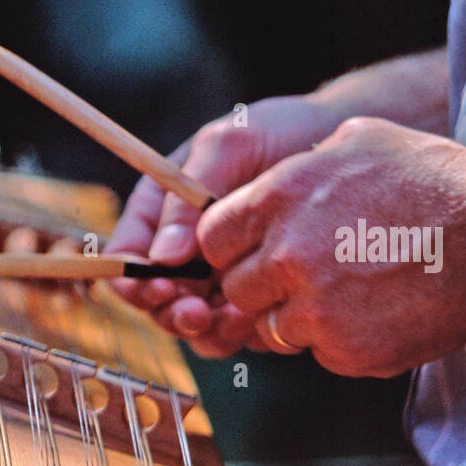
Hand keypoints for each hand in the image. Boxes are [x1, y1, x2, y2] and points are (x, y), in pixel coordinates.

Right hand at [107, 94, 347, 356]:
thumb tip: (161, 258)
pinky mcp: (256, 299)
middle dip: (173, 314)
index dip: (132, 280)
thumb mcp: (228, 145)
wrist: (339, 143)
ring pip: (197, 327)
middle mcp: (183, 255)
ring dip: (210, 332)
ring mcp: (218, 281)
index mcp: (160, 215)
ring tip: (239, 317)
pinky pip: (242, 332)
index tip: (158, 286)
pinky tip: (272, 315)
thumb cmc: (277, 133)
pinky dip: (250, 333)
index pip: (127, 258)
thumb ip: (186, 199)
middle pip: (158, 303)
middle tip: (197, 313)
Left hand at [197, 116, 465, 376]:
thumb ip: (302, 163)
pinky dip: (338, 340)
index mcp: (281, 197)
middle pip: (235, 288)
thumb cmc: (434, 184)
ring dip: (298, 317)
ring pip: (270, 327)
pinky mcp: (340, 348)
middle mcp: (286, 253)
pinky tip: (375, 313)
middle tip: (308, 276)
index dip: (230, 249)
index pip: (211, 237)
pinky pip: (314, 352)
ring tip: (349, 292)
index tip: (253, 252)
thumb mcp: (362, 141)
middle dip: (263, 287)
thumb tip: (274, 175)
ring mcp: (312, 307)